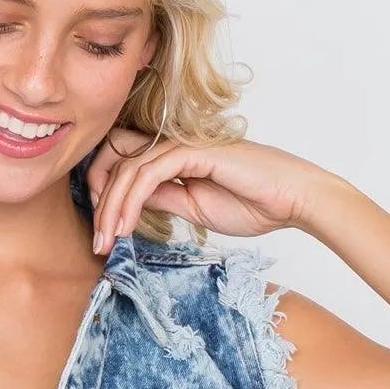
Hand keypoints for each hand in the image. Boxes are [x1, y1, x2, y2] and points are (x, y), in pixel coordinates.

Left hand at [87, 125, 329, 249]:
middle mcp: (173, 146)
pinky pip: (149, 173)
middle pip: (115, 159)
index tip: (103, 231)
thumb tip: (130, 203)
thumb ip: (162, 199)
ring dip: (111, 208)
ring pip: (128, 169)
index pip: (123, 164)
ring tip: (107, 242)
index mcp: (174, 157)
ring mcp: (183, 145)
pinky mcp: (194, 151)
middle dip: (99, 202)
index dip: (105, 193)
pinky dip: (131, 200)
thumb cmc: (252, 204)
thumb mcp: (193, 208)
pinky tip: (125, 227)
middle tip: (97, 243)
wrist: (291, 200)